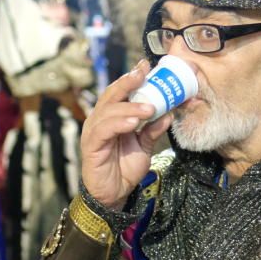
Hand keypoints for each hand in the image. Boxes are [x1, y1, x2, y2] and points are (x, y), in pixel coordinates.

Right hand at [81, 61, 173, 209]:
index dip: (131, 78)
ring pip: (109, 110)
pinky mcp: (91, 145)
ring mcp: (94, 131)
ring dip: (130, 106)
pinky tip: (133, 122)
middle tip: (143, 73)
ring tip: (149, 107)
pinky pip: (104, 130)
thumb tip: (169, 113)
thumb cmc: (124, 168)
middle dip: (128, 82)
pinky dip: (119, 123)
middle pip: (112, 94)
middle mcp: (100, 120)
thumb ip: (153, 129)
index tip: (145, 65)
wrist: (114, 194)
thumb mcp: (144, 145)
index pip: (121, 92)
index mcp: (112, 116)